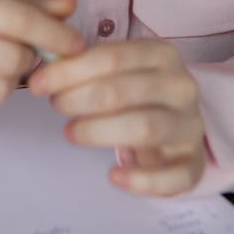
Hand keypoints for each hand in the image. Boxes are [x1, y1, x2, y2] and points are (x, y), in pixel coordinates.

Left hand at [29, 39, 205, 196]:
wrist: (180, 125)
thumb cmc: (139, 95)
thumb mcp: (120, 70)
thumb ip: (87, 66)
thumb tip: (46, 71)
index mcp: (163, 54)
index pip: (112, 57)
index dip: (70, 71)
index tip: (39, 84)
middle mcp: (182, 86)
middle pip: (124, 91)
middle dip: (80, 99)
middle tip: (56, 106)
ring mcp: (190, 125)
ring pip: (145, 127)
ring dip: (99, 132)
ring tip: (71, 132)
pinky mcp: (194, 163)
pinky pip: (171, 176)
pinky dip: (140, 179)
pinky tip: (113, 175)